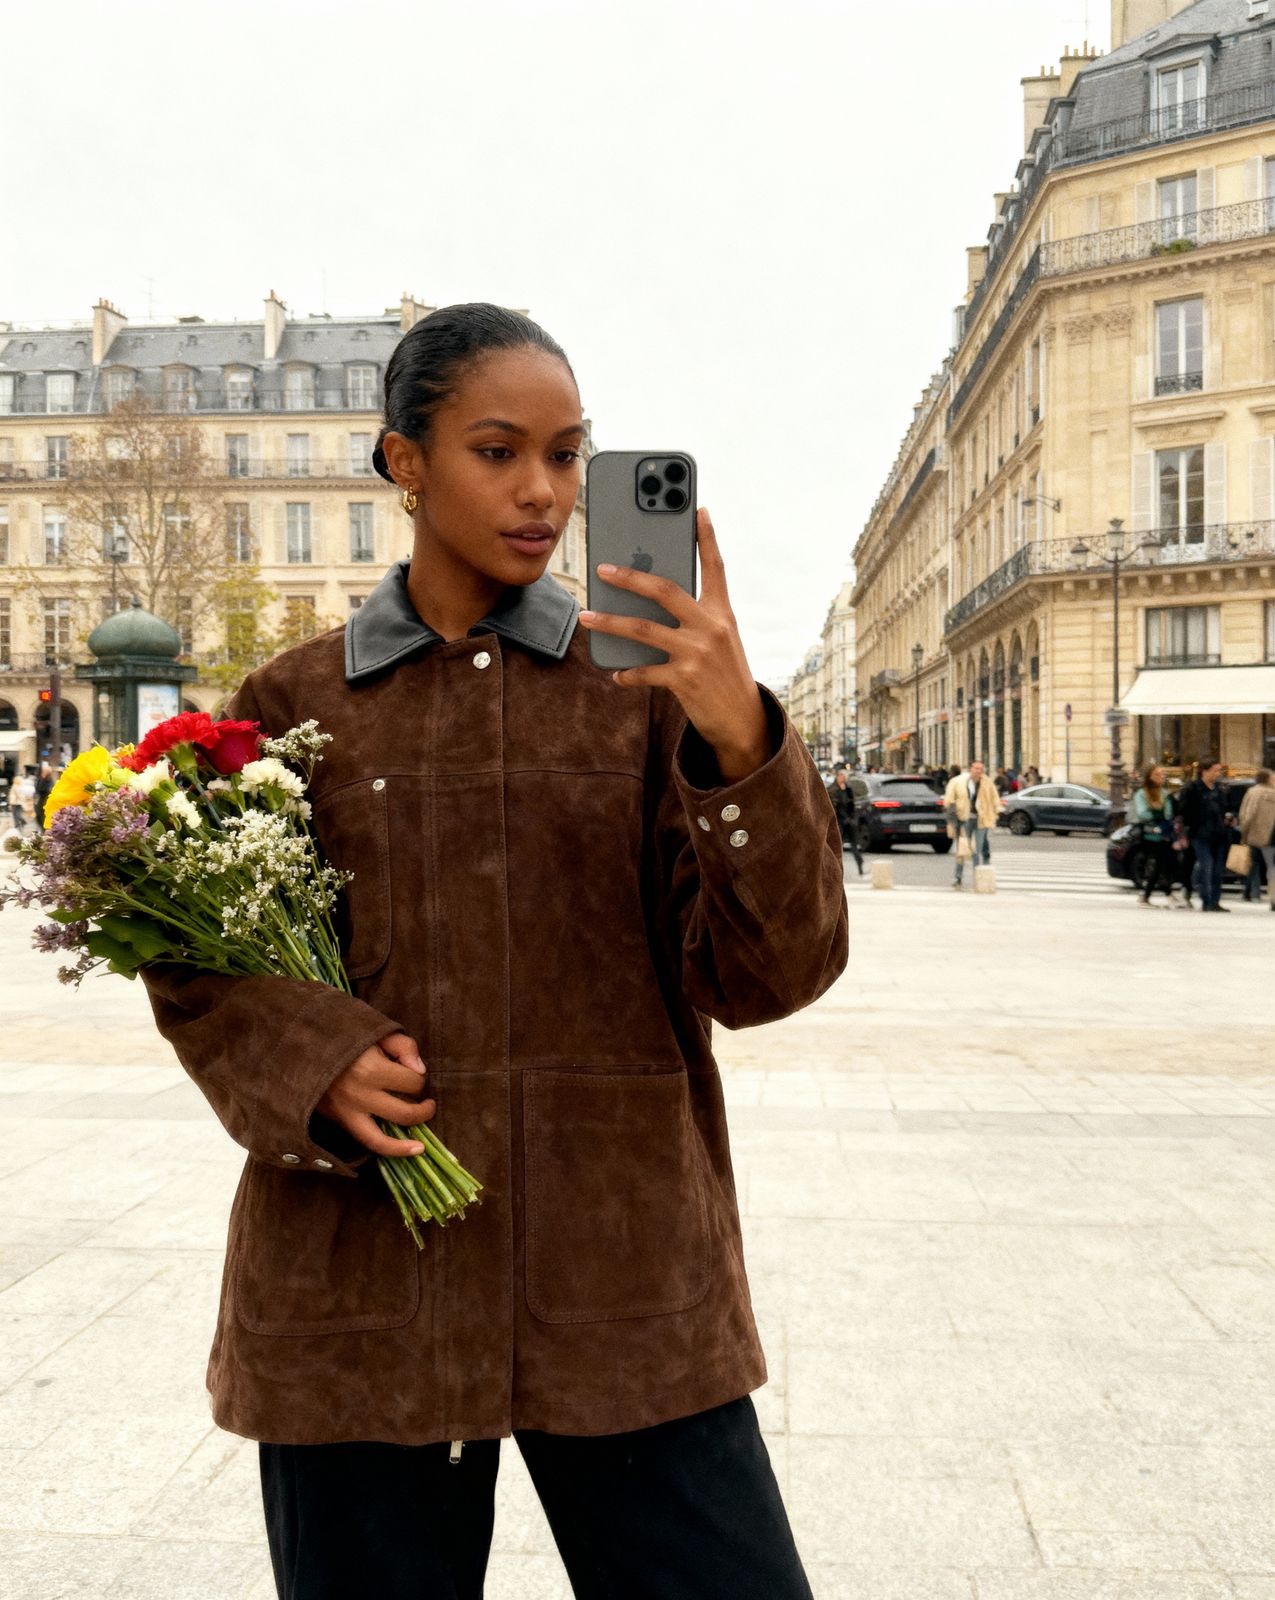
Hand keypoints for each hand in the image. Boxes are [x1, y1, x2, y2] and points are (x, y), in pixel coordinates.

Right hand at [315, 1031, 435, 1157]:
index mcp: (372, 1069)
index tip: (413, 1070)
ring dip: (407, 1143)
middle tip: (428, 1103)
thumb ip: (403, 1046)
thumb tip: (420, 1070)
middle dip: (423, 1110)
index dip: (419, 1077)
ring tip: (421, 1144)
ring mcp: (348, 1112)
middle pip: (405, 1113)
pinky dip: (389, 1150)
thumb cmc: (342, 1037)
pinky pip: (367, 1142)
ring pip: (383, 1139)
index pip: (412, 1082)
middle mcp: (361, 1095)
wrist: (300, 1048)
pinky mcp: (339, 1121)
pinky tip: (408, 1151)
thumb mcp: (374, 1031)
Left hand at [578, 508, 769, 781]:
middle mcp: (711, 627)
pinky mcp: (685, 679)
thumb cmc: (724, 675)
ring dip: (610, 622)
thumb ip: (694, 618)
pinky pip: (644, 671)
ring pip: (643, 629)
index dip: (707, 537)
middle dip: (630, 577)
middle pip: (665, 590)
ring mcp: (697, 653)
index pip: (715, 567)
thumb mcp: (720, 641)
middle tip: (603, 568)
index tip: (697, 508)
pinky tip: (615, 673)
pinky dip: (627, 673)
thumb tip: (650, 601)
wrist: (743, 721)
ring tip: (587, 617)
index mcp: (722, 613)